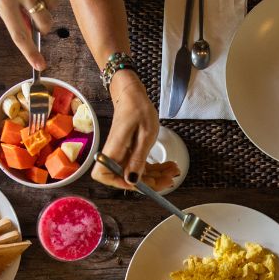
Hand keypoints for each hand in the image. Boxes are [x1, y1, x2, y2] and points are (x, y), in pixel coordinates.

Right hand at [91, 72, 179, 190]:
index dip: (121, 184)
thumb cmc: (138, 109)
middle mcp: (114, 154)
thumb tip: (131, 180)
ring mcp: (122, 154)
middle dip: (149, 182)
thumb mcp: (145, 135)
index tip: (141, 182)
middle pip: (126, 177)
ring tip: (173, 171)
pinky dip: (155, 168)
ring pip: (136, 173)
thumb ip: (138, 159)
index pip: (105, 175)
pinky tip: (167, 166)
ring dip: (156, 176)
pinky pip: (140, 165)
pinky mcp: (129, 152)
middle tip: (169, 179)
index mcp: (113, 149)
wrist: (132, 95)